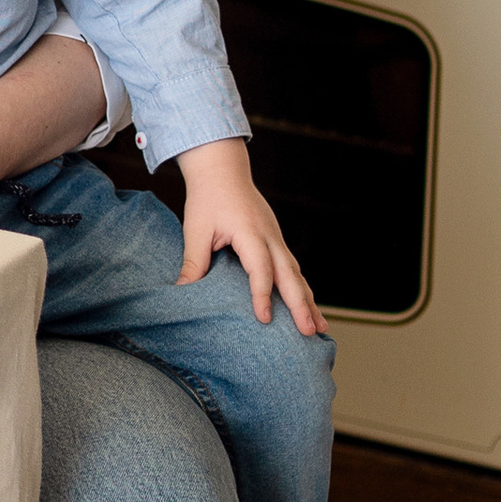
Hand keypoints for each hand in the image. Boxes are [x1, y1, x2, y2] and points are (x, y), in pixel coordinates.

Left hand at [174, 140, 320, 332]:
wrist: (222, 170)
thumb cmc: (208, 199)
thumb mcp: (196, 229)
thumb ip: (194, 262)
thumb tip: (182, 292)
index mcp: (250, 232)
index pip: (261, 268)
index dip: (262, 294)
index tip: (264, 318)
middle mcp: (270, 236)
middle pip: (290, 274)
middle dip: (301, 305)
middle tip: (309, 331)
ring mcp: (277, 238)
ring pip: (297, 273)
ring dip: (309, 300)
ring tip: (318, 328)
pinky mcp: (277, 241)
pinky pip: (293, 268)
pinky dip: (302, 288)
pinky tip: (309, 307)